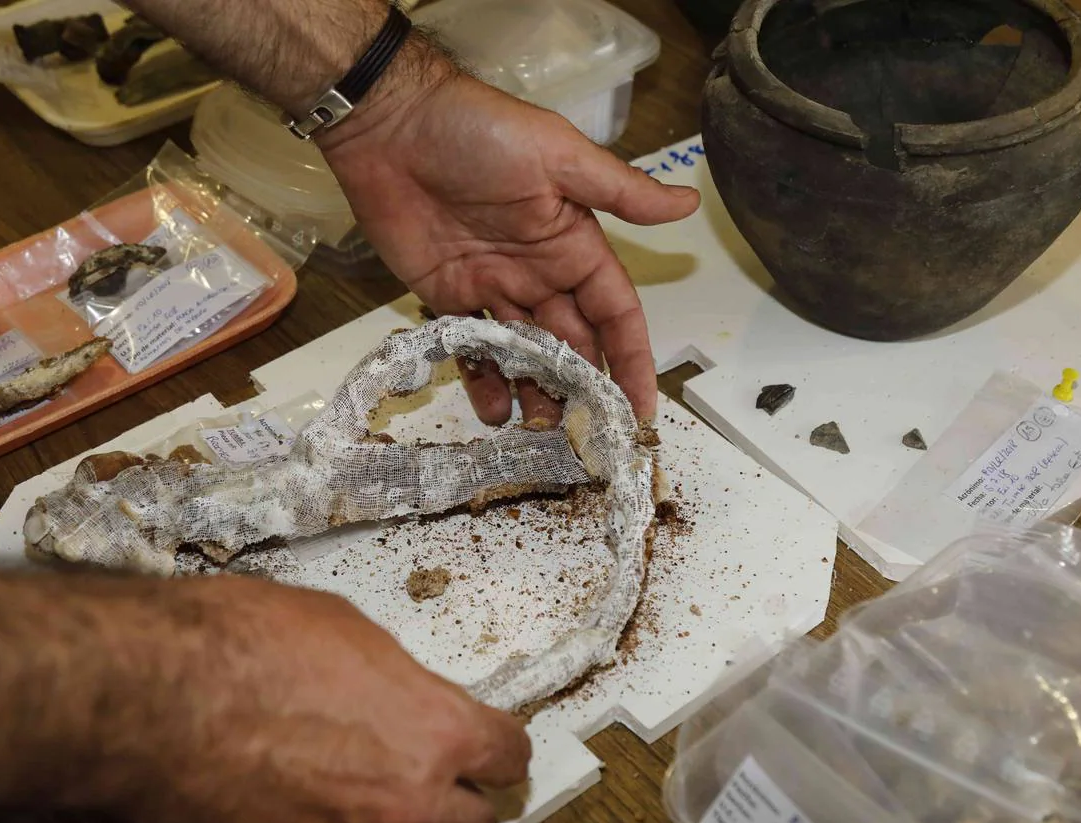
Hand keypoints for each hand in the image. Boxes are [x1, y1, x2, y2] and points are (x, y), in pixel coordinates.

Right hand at [94, 577, 529, 822]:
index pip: (508, 755)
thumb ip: (392, 679)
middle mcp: (407, 801)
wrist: (152, 695)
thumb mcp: (344, 630)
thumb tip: (399, 694)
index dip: (500, 747)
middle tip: (444, 787)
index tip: (491, 746)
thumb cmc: (240, 646)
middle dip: (464, 805)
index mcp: (436, 729)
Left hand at [320, 58, 699, 425]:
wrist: (391, 126)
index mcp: (575, 246)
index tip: (641, 408)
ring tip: (542, 436)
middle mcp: (539, 275)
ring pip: (526, 358)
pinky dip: (484, 384)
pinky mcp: (446, 300)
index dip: (631, 360)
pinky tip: (494, 413)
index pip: (615, 315)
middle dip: (585, 392)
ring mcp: (493, 291)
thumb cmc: (480, 131)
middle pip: (573, 347)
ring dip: (538, 396)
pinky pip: (472, 352)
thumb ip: (621, 192)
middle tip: (588, 438)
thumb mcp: (560, 156)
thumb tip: (689, 204)